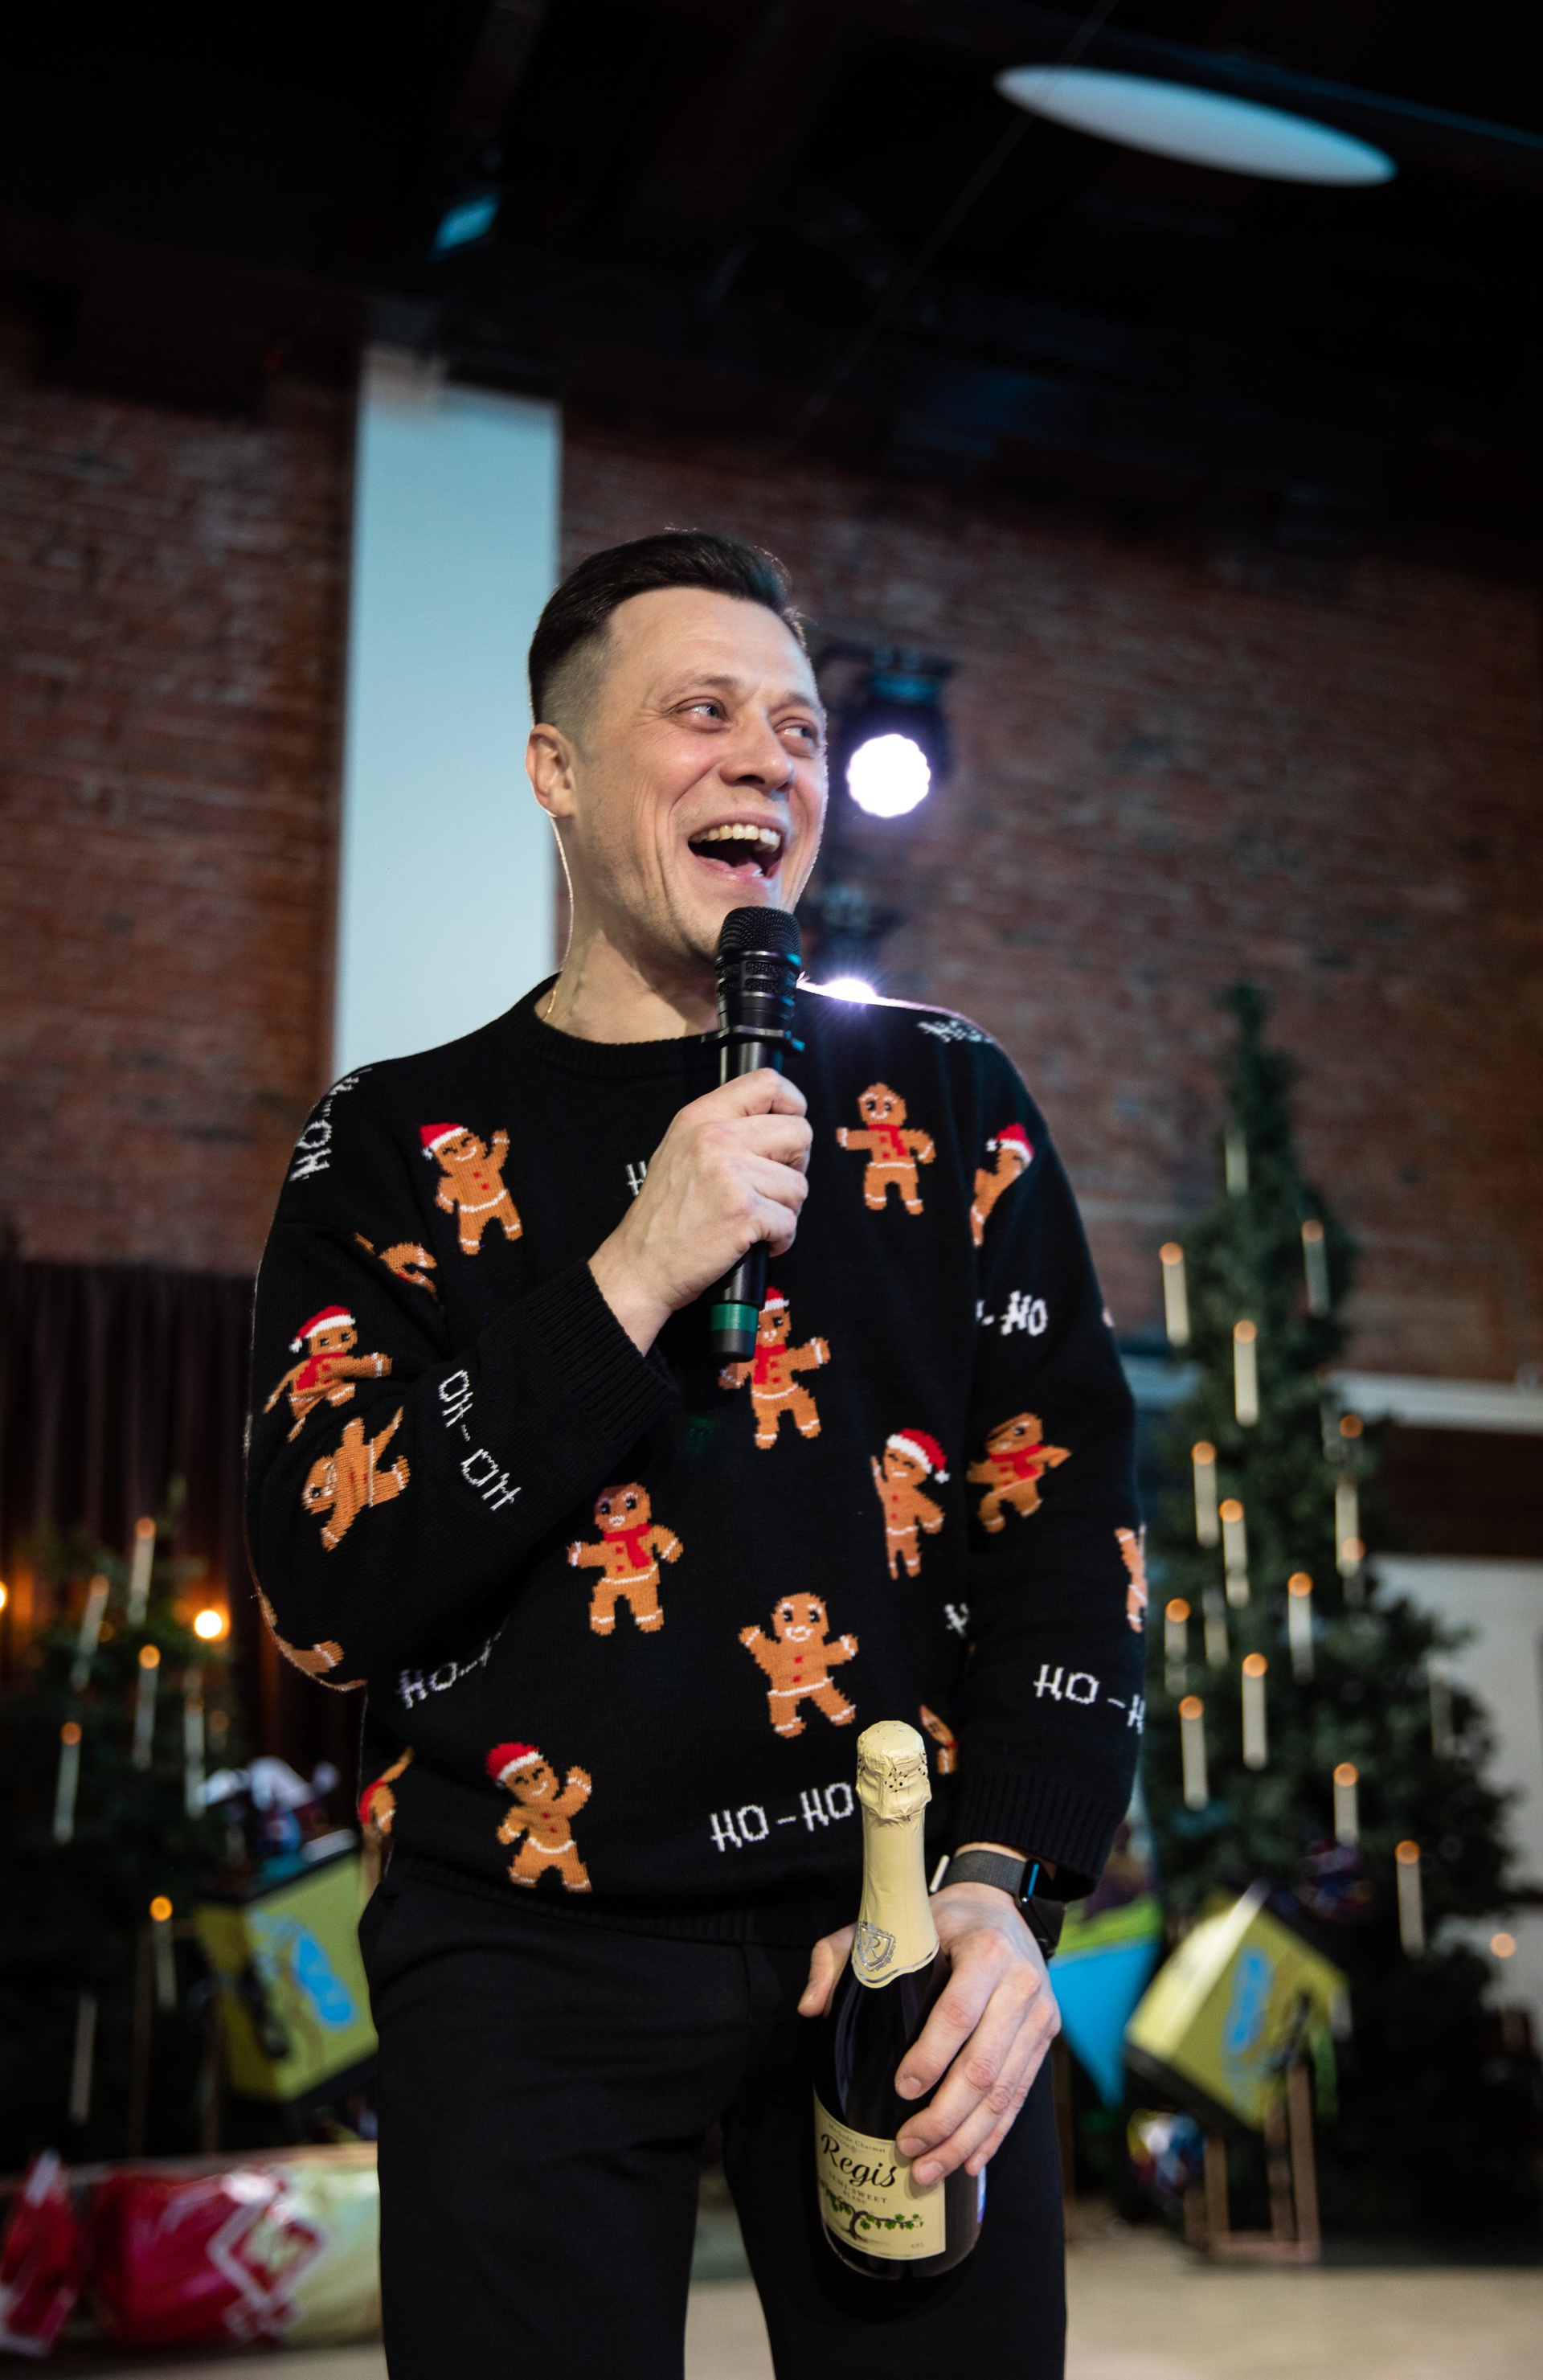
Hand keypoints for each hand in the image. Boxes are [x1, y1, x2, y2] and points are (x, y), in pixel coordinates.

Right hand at [590, 1071, 810, 1351]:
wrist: (639, 1265)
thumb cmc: (663, 1216)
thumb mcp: (680, 1151)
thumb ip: (723, 1129)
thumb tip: (778, 1125)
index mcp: (700, 1117)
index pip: (767, 1083)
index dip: (793, 1106)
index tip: (788, 1132)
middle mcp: (716, 1138)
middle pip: (799, 1133)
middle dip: (795, 1166)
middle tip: (773, 1187)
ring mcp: (731, 1174)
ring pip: (798, 1185)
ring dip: (784, 1210)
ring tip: (754, 1220)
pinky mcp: (743, 1212)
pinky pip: (789, 1222)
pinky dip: (779, 1239)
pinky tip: (754, 1241)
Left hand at [799, 1883, 1057, 2184]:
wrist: (1001, 1907)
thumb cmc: (936, 1921)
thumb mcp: (887, 1922)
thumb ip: (839, 1955)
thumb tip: (809, 2008)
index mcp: (985, 1951)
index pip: (957, 2013)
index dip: (929, 2057)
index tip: (899, 2089)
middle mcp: (1021, 1984)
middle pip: (983, 2066)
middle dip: (944, 2117)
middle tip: (907, 2148)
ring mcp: (1039, 2014)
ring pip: (1004, 2091)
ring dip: (965, 2138)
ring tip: (928, 2169)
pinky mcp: (1045, 2036)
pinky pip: (1020, 2094)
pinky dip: (994, 2133)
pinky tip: (969, 2162)